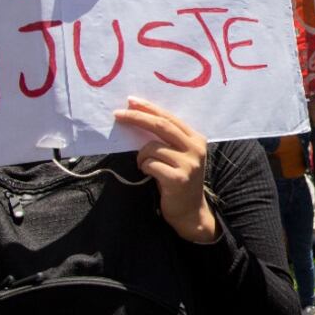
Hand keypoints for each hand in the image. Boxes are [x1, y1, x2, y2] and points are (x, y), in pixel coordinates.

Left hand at [113, 99, 215, 243]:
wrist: (191, 212)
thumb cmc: (179, 181)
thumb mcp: (180, 155)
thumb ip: (168, 139)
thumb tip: (140, 117)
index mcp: (196, 138)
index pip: (169, 117)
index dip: (148, 108)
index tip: (130, 102)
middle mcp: (195, 148)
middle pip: (161, 126)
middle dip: (137, 118)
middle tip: (117, 115)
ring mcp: (189, 164)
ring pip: (151, 147)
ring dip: (141, 156)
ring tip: (145, 166)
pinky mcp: (178, 178)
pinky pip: (150, 165)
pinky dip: (145, 168)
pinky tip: (150, 175)